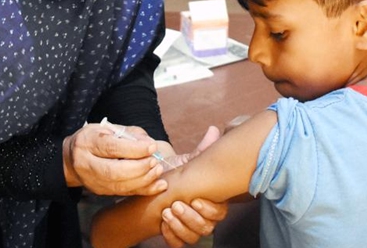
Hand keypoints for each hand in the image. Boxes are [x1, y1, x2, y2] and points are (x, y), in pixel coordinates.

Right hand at [63, 123, 166, 196]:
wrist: (71, 159)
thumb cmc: (94, 139)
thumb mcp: (108, 129)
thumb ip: (130, 134)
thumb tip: (149, 143)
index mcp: (87, 142)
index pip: (111, 148)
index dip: (134, 149)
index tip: (152, 147)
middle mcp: (86, 164)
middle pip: (113, 171)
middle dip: (139, 168)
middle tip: (155, 161)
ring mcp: (92, 181)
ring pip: (119, 186)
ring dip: (143, 180)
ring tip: (158, 171)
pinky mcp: (100, 192)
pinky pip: (124, 193)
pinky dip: (143, 190)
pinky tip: (158, 184)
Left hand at [159, 126, 226, 246]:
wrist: (146, 195)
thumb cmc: (168, 178)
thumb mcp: (184, 164)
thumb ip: (201, 152)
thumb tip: (214, 131)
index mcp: (209, 200)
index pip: (219, 211)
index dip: (209, 208)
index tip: (195, 198)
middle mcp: (202, 217)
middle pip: (208, 226)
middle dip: (192, 217)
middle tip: (176, 205)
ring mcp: (190, 229)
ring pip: (194, 236)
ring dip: (180, 225)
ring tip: (167, 212)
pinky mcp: (176, 238)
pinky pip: (179, 244)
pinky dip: (171, 236)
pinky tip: (163, 224)